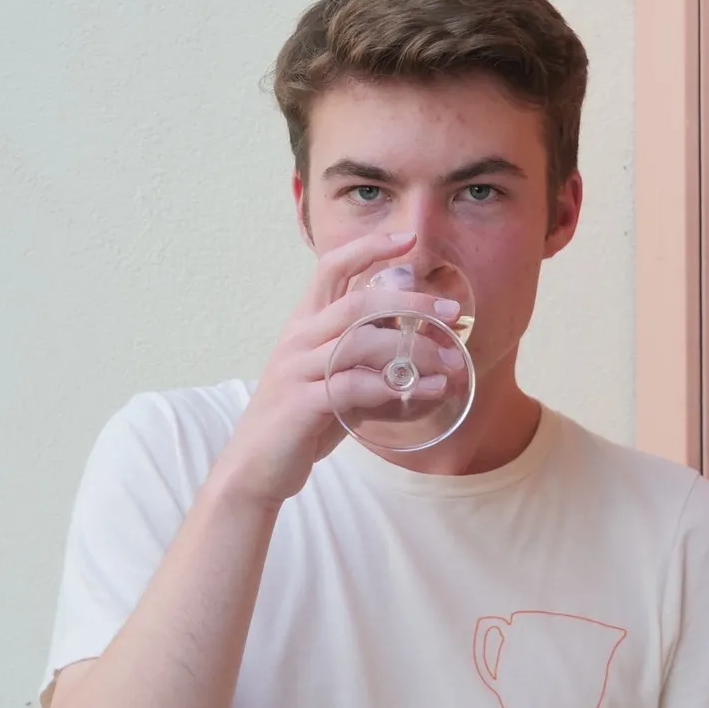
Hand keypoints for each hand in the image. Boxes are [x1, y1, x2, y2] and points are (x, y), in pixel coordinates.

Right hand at [210, 231, 461, 507]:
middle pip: (358, 301)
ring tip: (450, 363)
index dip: (369, 247)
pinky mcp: (303, 403)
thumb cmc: (300, 422)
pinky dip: (397, 387)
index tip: (408, 239)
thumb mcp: (333, 381)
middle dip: (411, 302)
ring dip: (414, 351)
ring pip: (362, 342)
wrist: (257, 469)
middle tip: (451, 311)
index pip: (332, 267)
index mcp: (304, 325)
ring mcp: (298, 369)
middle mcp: (299, 339)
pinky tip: (428, 391)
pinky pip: (356, 386)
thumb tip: (422, 353)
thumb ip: (367, 362)